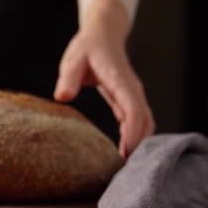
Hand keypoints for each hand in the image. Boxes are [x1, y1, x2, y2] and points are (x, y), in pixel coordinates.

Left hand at [54, 0, 153, 157]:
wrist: (103, 35)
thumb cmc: (87, 48)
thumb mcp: (72, 60)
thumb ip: (68, 78)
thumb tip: (62, 96)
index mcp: (120, 81)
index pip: (134, 109)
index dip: (132, 133)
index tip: (126, 153)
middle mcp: (132, 90)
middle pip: (145, 122)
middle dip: (138, 146)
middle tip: (124, 172)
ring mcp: (133, 96)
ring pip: (145, 124)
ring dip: (138, 145)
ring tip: (124, 168)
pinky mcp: (129, 101)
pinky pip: (137, 123)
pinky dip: (134, 139)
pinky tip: (123, 155)